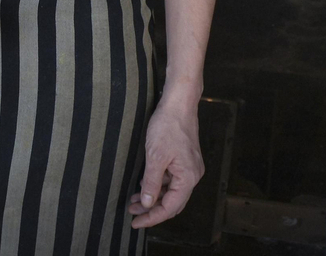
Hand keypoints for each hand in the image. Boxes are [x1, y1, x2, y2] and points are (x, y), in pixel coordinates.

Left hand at [126, 96, 203, 228]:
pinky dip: (157, 185)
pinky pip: (171, 180)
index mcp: (188, 178)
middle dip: (152, 210)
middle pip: (172, 203)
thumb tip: (147, 203)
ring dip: (153, 197)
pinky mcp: (185, 160)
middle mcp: (192, 176)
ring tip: (133, 202)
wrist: (179, 103)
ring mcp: (190, 168)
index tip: (136, 223)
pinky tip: (143, 185)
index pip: (169, 207)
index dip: (152, 217)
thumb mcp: (155, 156)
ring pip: (171, 192)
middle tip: (132, 214)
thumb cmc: (168, 126)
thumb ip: (151, 183)